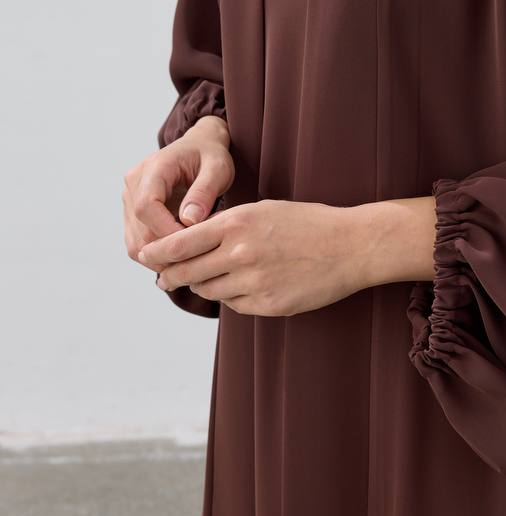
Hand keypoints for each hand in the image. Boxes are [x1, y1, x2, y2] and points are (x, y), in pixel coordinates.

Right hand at [123, 115, 233, 263]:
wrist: (199, 148)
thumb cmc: (210, 156)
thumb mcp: (217, 168)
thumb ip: (204, 192)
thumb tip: (189, 220)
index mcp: (152, 169)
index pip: (145, 207)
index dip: (167, 230)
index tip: (195, 240)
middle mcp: (133, 184)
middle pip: (139, 231)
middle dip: (169, 250)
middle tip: (200, 253)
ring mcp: (129, 200)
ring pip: (135, 244)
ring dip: (163, 257)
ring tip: (193, 255)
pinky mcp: (132, 215)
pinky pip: (138, 245)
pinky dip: (159, 256)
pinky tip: (183, 254)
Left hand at [136, 198, 368, 317]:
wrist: (350, 246)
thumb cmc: (307, 223)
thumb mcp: (262, 210)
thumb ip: (225, 225)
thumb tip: (188, 241)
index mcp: (236, 223)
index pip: (178, 244)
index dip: (155, 253)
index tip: (145, 256)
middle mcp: (240, 254)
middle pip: (186, 273)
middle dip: (169, 276)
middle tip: (162, 277)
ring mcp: (254, 282)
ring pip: (208, 291)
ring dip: (202, 286)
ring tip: (205, 279)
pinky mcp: (268, 304)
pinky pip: (235, 305)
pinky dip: (231, 296)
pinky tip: (242, 286)